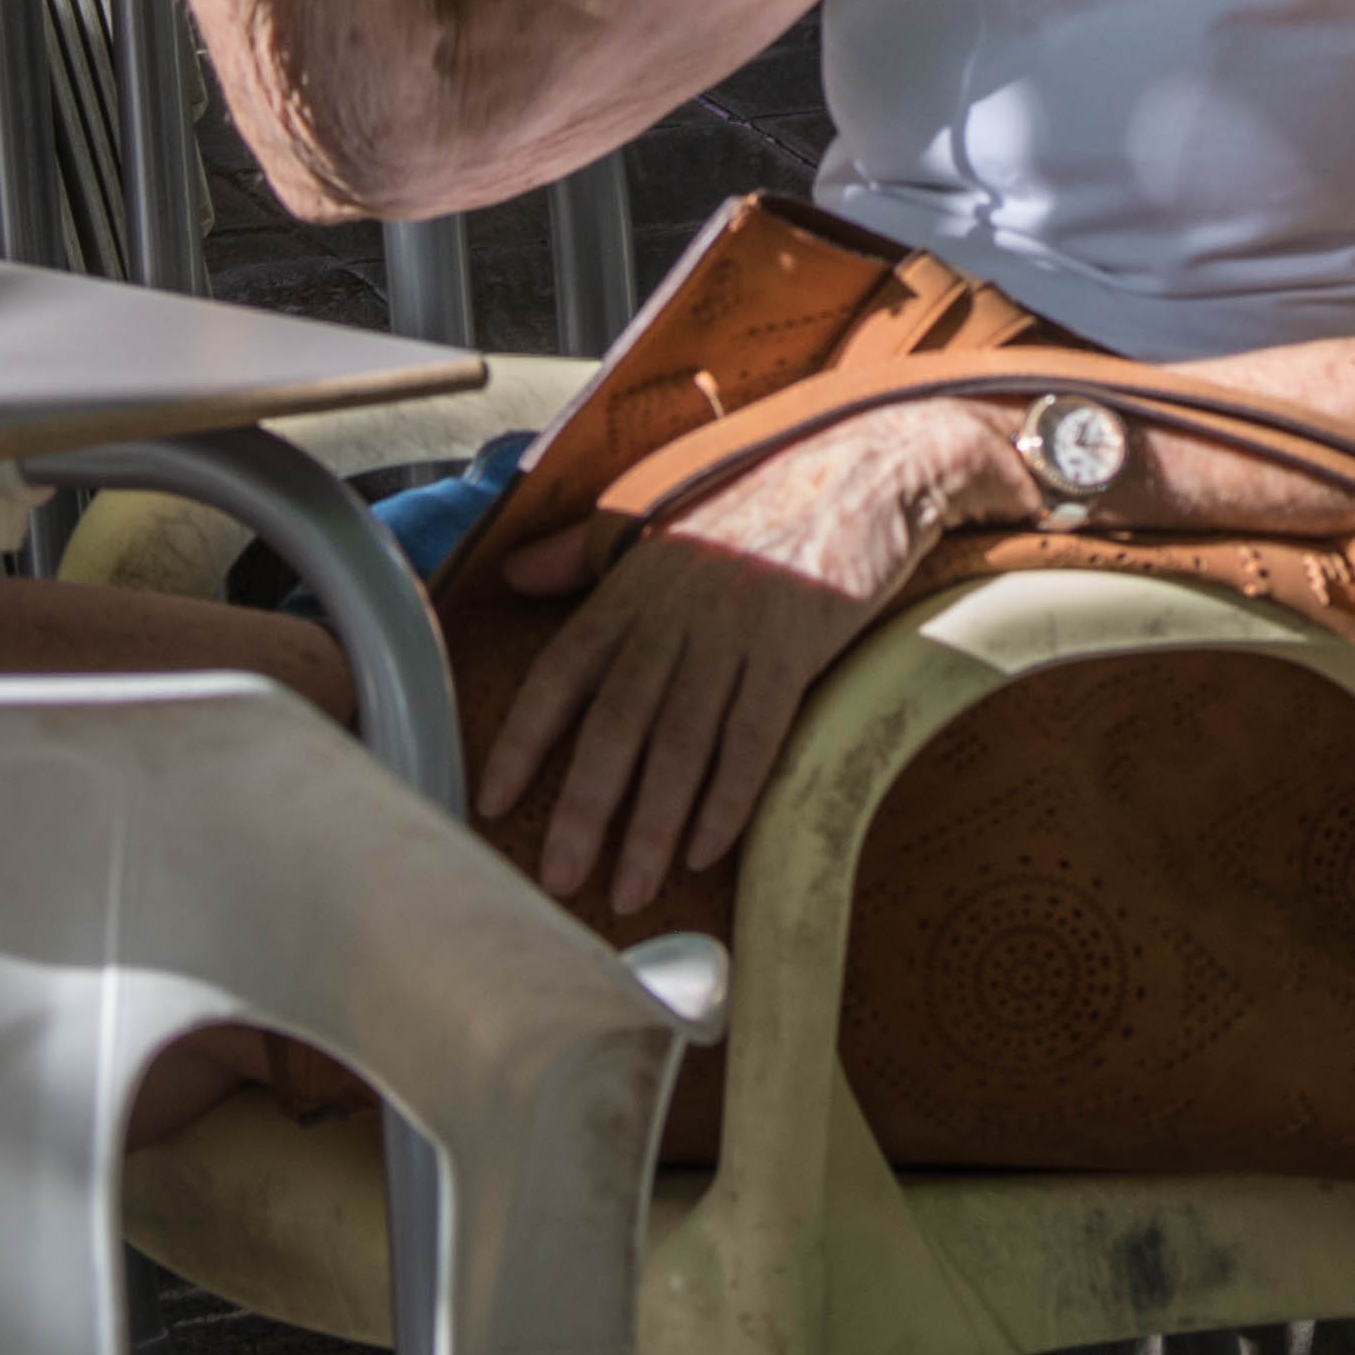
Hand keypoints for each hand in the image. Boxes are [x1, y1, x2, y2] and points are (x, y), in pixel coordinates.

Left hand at [478, 402, 1023, 911]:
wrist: (864, 465)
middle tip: (559, 881)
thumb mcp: (659, 513)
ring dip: (652, 825)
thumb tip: (512, 573)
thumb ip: (581, 550)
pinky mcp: (795, 644)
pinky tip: (707, 848)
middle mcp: (674, 607)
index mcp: (633, 580)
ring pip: (680, 741)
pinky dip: (729, 797)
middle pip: (616, 721)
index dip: (523, 739)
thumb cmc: (758, 496)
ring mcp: (735, 627)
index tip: (490, 801)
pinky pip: (754, 735)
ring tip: (631, 888)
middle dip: (584, 808)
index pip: (562, 668)